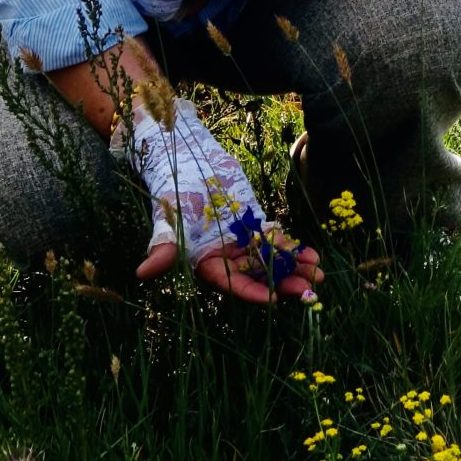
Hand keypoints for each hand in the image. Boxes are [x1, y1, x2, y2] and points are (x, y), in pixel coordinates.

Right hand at [123, 96, 322, 303]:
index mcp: (206, 264)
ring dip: (294, 269)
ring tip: (318, 275)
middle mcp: (227, 258)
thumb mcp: (167, 223)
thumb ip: (162, 249)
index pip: (232, 284)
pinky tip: (313, 254)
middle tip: (309, 292)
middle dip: (284, 284)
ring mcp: (243, 242)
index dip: (253, 292)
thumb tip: (142, 274)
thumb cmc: (173, 194)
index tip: (276, 298)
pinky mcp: (254, 225)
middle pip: (259, 277)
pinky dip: (293, 248)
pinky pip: (276, 241)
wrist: (187, 162)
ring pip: (272, 261)